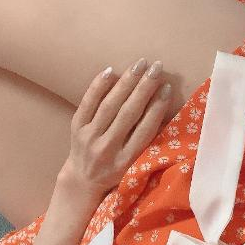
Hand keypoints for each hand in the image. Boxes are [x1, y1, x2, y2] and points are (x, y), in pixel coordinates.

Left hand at [63, 57, 171, 199]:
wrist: (83, 180)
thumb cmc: (116, 171)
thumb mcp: (134, 165)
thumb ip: (146, 142)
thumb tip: (162, 109)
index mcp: (125, 161)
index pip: (144, 130)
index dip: (157, 108)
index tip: (168, 87)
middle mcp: (106, 149)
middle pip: (128, 114)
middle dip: (144, 88)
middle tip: (157, 67)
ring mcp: (89, 138)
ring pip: (109, 105)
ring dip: (126, 82)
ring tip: (140, 64)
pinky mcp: (76, 128)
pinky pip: (87, 103)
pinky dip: (99, 86)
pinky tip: (112, 71)